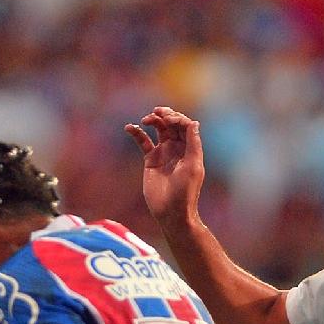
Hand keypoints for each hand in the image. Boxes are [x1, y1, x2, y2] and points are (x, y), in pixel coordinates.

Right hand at [124, 106, 205, 226]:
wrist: (171, 211)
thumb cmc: (185, 191)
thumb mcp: (193, 166)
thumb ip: (193, 144)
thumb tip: (193, 122)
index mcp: (190, 148)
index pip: (185, 126)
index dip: (177, 118)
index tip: (169, 120)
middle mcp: (177, 148)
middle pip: (171, 124)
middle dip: (165, 115)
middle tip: (157, 112)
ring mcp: (164, 153)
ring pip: (158, 129)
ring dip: (153, 120)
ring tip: (146, 119)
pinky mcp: (150, 160)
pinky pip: (143, 142)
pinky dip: (137, 133)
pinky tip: (130, 127)